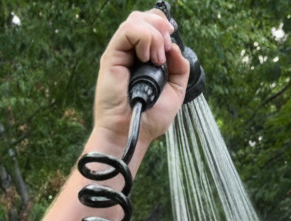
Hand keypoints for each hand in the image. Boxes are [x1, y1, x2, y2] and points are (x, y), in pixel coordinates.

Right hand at [93, 9, 189, 157]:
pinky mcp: (111, 58)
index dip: (164, 28)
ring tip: (157, 59)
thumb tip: (174, 46)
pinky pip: (128, 30)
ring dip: (154, 35)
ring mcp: (120, 55)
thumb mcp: (175, 90)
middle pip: (143, 17)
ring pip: (136, 20)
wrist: (133, 133)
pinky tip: (147, 58)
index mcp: (143, 60)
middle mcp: (130, 54)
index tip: (171, 47)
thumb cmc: (149, 119)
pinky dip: (144, 39)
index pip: (151, 26)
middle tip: (166, 50)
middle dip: (161, 27)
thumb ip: (179, 66)